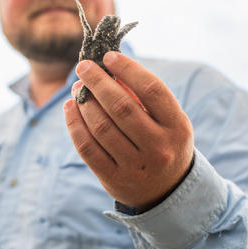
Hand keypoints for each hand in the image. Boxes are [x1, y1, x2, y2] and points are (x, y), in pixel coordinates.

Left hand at [63, 51, 193, 210]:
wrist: (168, 191)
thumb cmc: (164, 143)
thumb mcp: (167, 120)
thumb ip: (143, 96)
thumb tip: (107, 68)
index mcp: (177, 126)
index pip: (151, 89)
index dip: (127, 69)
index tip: (108, 57)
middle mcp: (158, 147)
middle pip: (122, 107)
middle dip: (98, 83)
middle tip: (83, 67)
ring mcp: (136, 166)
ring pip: (102, 127)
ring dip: (84, 102)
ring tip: (77, 88)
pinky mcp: (114, 180)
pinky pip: (88, 149)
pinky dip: (75, 125)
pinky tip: (70, 108)